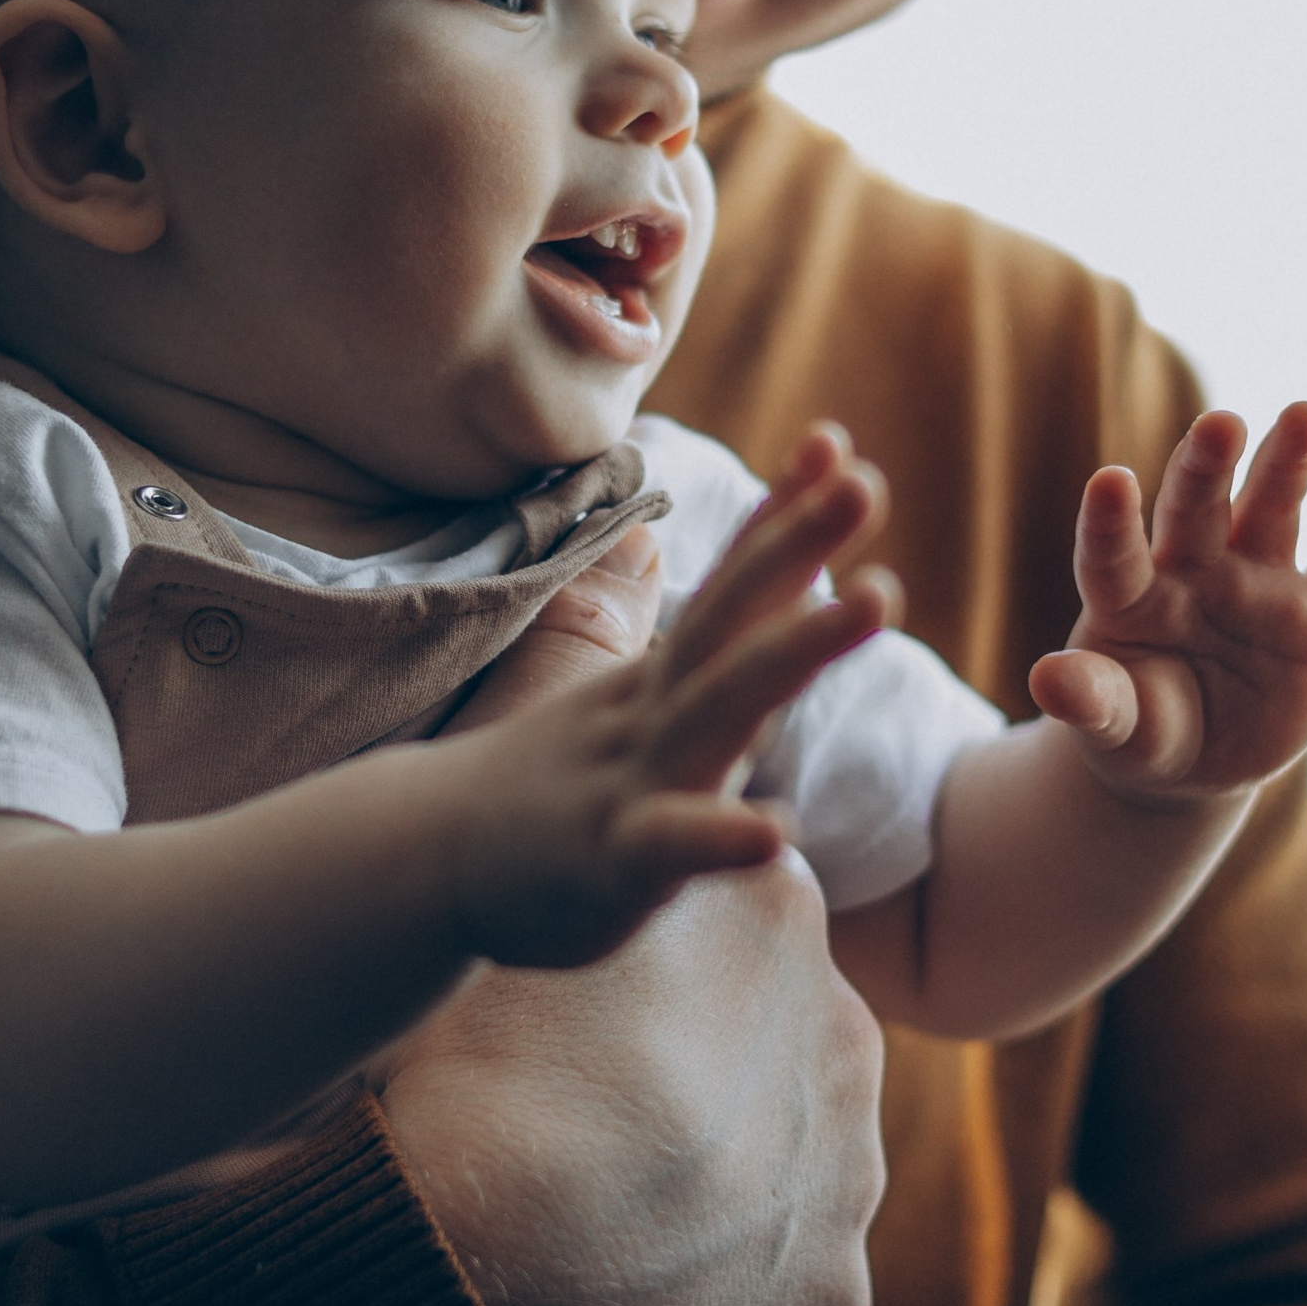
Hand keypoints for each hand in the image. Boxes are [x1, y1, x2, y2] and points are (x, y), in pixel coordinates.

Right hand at [452, 429, 895, 971]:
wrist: (424, 862)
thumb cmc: (545, 786)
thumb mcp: (619, 704)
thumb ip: (679, 643)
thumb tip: (662, 545)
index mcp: (662, 682)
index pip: (730, 587)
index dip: (783, 518)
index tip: (835, 443)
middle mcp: (651, 712)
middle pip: (732, 618)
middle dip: (797, 545)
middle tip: (866, 482)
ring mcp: (630, 779)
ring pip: (718, 705)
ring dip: (799, 645)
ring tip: (882, 598)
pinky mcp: (610, 862)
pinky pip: (668, 843)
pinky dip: (718, 834)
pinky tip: (777, 832)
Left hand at [1026, 407, 1306, 802]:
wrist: (1197, 756)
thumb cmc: (1140, 729)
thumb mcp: (1115, 727)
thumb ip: (1091, 702)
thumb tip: (1046, 682)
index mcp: (1133, 596)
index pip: (1114, 555)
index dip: (1111, 523)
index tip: (1111, 482)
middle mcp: (1196, 571)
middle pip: (1198, 509)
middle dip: (1208, 467)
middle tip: (1221, 422)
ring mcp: (1261, 585)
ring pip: (1274, 511)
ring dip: (1288, 463)